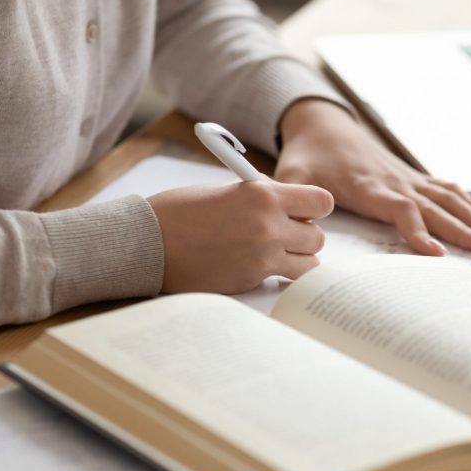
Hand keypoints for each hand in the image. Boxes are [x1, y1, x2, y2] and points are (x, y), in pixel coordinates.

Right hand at [147, 181, 332, 293]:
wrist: (148, 242)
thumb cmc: (181, 211)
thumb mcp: (229, 190)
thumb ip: (263, 197)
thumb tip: (288, 206)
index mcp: (264, 195)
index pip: (322, 202)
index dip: (315, 207)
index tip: (304, 211)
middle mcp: (270, 226)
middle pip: (319, 237)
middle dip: (305, 236)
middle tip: (286, 234)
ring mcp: (263, 257)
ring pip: (310, 264)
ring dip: (297, 259)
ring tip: (275, 253)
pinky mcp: (251, 280)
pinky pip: (282, 279)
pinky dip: (277, 275)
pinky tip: (257, 266)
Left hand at [275, 100, 470, 255]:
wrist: (321, 124)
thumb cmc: (307, 155)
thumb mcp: (291, 175)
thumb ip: (294, 199)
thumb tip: (300, 227)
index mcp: (367, 186)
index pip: (399, 208)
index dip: (417, 230)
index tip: (435, 254)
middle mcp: (394, 181)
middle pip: (434, 206)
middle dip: (462, 228)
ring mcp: (406, 177)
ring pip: (447, 197)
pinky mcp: (410, 176)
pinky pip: (446, 188)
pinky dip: (469, 204)